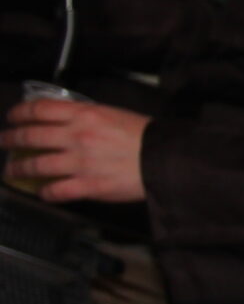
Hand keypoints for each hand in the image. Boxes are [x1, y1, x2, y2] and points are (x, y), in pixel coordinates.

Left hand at [2, 98, 146, 202]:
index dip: (19, 113)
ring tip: (11, 171)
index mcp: (84, 115)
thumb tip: (67, 121)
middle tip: (4, 143)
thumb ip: (87, 116)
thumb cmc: (146, 135)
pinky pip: (56, 190)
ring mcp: (79, 162)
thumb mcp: (114, 114)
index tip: (13, 118)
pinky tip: (42, 193)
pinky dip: (45, 193)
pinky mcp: (88, 186)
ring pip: (37, 165)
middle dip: (10, 140)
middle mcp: (76, 136)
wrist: (167, 159)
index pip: (39, 109)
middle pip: (31, 136)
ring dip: (19, 169)